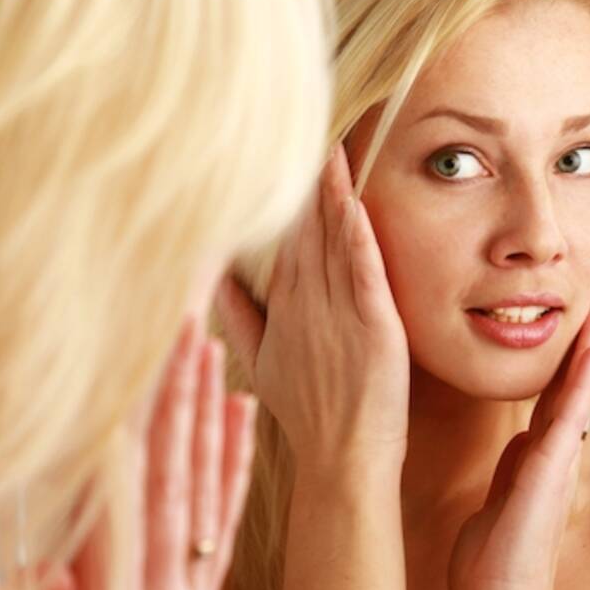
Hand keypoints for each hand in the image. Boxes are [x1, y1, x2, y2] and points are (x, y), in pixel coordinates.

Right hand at [39, 316, 257, 589]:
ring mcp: (188, 589)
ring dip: (204, 418)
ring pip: (202, 488)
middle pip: (173, 475)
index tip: (149, 362)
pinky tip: (242, 412)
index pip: (138, 493)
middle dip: (175, 401)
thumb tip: (45, 568)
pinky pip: (226, 524)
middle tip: (187, 326)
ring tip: (213, 352)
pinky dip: (234, 467)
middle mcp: (166, 583)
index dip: (142, 425)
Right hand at [215, 143, 408, 477]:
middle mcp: (307, 305)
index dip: (289, 197)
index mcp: (285, 308)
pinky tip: (354, 205)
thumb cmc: (307, 413)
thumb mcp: (262, 364)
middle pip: (306, 232)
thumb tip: (217, 277)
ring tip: (333, 149)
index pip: (287, 240)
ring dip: (332, 196)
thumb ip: (241, 317)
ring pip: (333, 244)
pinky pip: (363, 274)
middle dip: (307, 181)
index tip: (290, 154)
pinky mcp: (373, 329)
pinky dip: (358, 238)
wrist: (341, 461)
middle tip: (309, 128)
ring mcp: (337, 316)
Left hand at [447, 295, 589, 589]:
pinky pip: (571, 413)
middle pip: (575, 385)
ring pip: (579, 392)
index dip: (568, 360)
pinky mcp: (552, 466)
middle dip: (589, 342)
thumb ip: (515, 463)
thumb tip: (521, 436)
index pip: (556, 395)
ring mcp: (557, 458)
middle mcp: (555, 452)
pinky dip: (584, 380)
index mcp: (539, 456)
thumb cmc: (494, 553)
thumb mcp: (502, 492)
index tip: (579, 325)